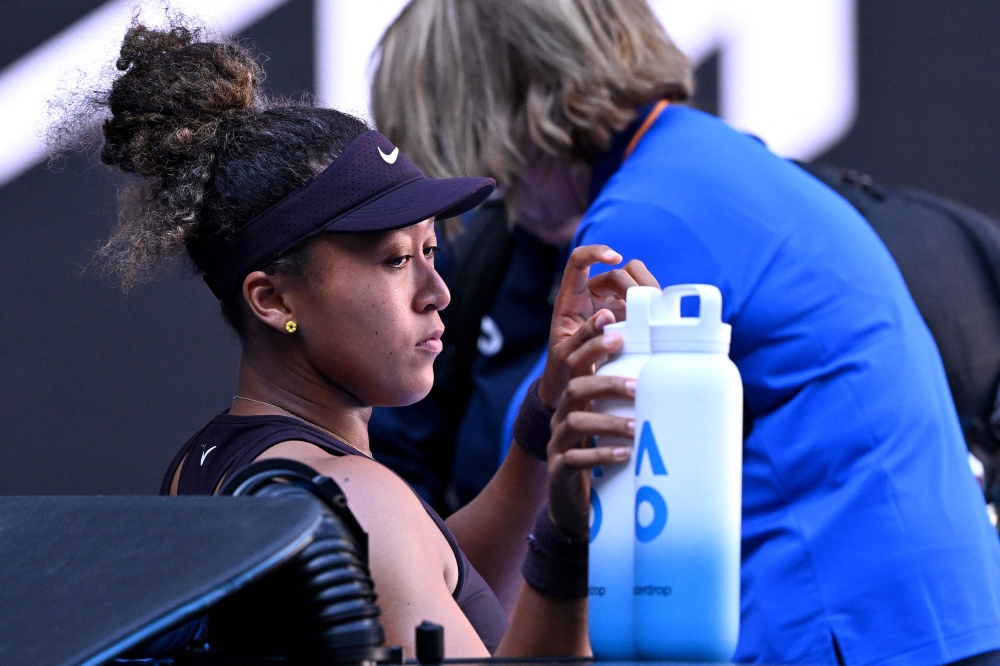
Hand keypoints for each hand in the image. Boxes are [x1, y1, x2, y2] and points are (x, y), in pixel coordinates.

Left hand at [537, 245, 658, 408]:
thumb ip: (583, 337)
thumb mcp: (567, 355)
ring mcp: (610, 305)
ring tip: (651, 313)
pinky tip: (655, 319)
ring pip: (633, 285)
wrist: (573, 382)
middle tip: (641, 305)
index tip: (616, 258)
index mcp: (570, 298)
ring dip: (645, 294)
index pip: (579, 261)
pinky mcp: (626, 316)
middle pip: (615, 274)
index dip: (596, 252)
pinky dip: (651, 306)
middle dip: (630, 285)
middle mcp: (591, 296)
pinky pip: (642, 302)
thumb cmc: (563, 367)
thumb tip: (606, 317)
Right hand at [545, 329, 637, 537]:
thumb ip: (637, 409)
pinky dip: (599, 455)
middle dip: (606, 383)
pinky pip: (573, 459)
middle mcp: (563, 417)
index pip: (577, 364)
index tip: (614, 330)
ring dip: (608, 422)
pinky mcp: (559, 471)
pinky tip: (623, 456)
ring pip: (574, 422)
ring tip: (636, 428)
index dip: (591, 345)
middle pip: (574, 388)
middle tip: (637, 387)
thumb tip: (686, 393)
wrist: (575, 506)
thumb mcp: (617, 430)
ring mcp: (558, 444)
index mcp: (578, 402)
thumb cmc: (605, 460)